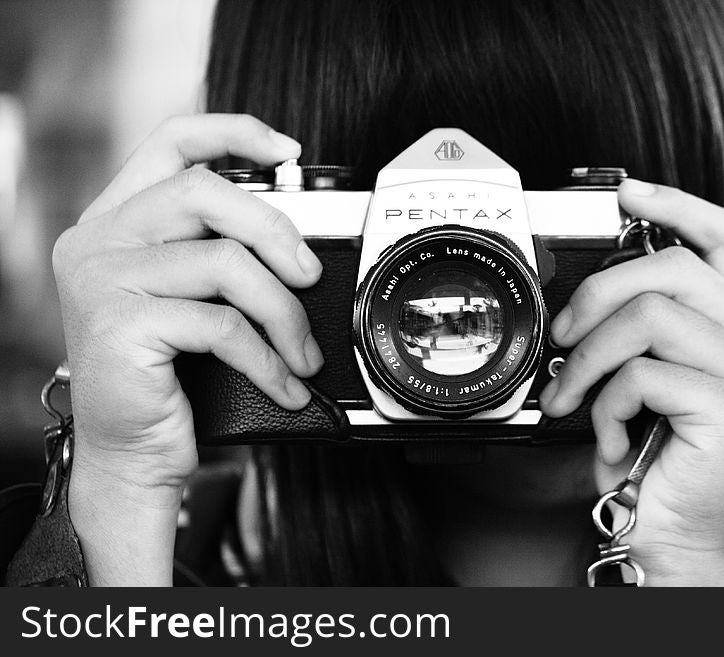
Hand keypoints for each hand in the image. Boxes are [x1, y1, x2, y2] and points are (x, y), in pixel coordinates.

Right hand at [52, 114, 321, 582]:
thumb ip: (215, 251)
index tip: (288, 151)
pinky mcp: (120, 326)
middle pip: (205, 193)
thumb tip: (292, 236)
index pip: (171, 143)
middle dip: (276, 232)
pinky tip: (284, 383)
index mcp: (117, 221)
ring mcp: (103, 281)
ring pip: (224, 263)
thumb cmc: (167, 376)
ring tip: (302, 352)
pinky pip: (222, 325)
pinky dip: (267, 358)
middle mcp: (100, 240)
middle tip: (309, 276)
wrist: (129, 451)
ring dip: (283, 313)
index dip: (234, 133)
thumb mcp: (188, 298)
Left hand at [539, 179, 723, 584]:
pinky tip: (609, 435)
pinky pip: (642, 373)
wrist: (675, 534)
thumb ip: (640, 329)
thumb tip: (583, 292)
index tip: (625, 194)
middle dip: (598, 293)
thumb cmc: (656, 457)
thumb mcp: (648, 379)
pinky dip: (605, 404)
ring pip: (650, 316)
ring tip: (571, 396)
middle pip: (674, 267)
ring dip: (589, 358)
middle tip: (563, 335)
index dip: (676, 205)